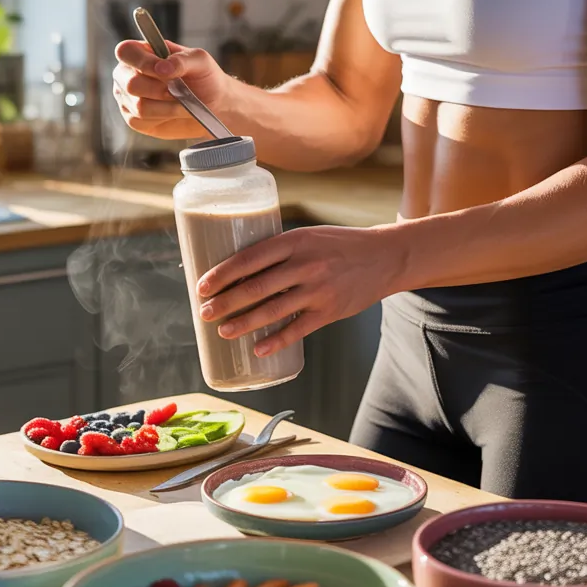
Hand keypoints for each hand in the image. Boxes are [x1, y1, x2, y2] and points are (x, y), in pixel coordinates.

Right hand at [113, 40, 231, 139]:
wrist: (214, 106)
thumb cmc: (205, 78)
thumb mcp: (199, 61)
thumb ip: (180, 60)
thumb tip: (161, 68)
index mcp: (141, 52)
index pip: (125, 52)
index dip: (143, 63)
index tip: (166, 73)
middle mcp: (128, 74)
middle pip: (130, 83)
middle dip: (160, 90)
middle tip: (180, 91)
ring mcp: (128, 97)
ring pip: (138, 106)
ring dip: (167, 107)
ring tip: (183, 103)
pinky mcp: (134, 119)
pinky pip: (140, 121)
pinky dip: (163, 118)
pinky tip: (174, 113)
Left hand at [197, 225, 403, 356]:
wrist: (384, 256)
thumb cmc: (339, 245)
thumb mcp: (308, 237)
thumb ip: (280, 252)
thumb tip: (239, 272)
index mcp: (294, 241)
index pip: (249, 258)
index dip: (222, 274)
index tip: (202, 286)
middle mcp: (305, 264)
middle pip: (255, 287)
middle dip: (225, 302)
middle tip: (205, 313)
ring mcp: (318, 289)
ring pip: (272, 310)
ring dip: (243, 323)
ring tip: (223, 331)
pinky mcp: (330, 310)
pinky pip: (298, 329)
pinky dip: (276, 341)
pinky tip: (258, 349)